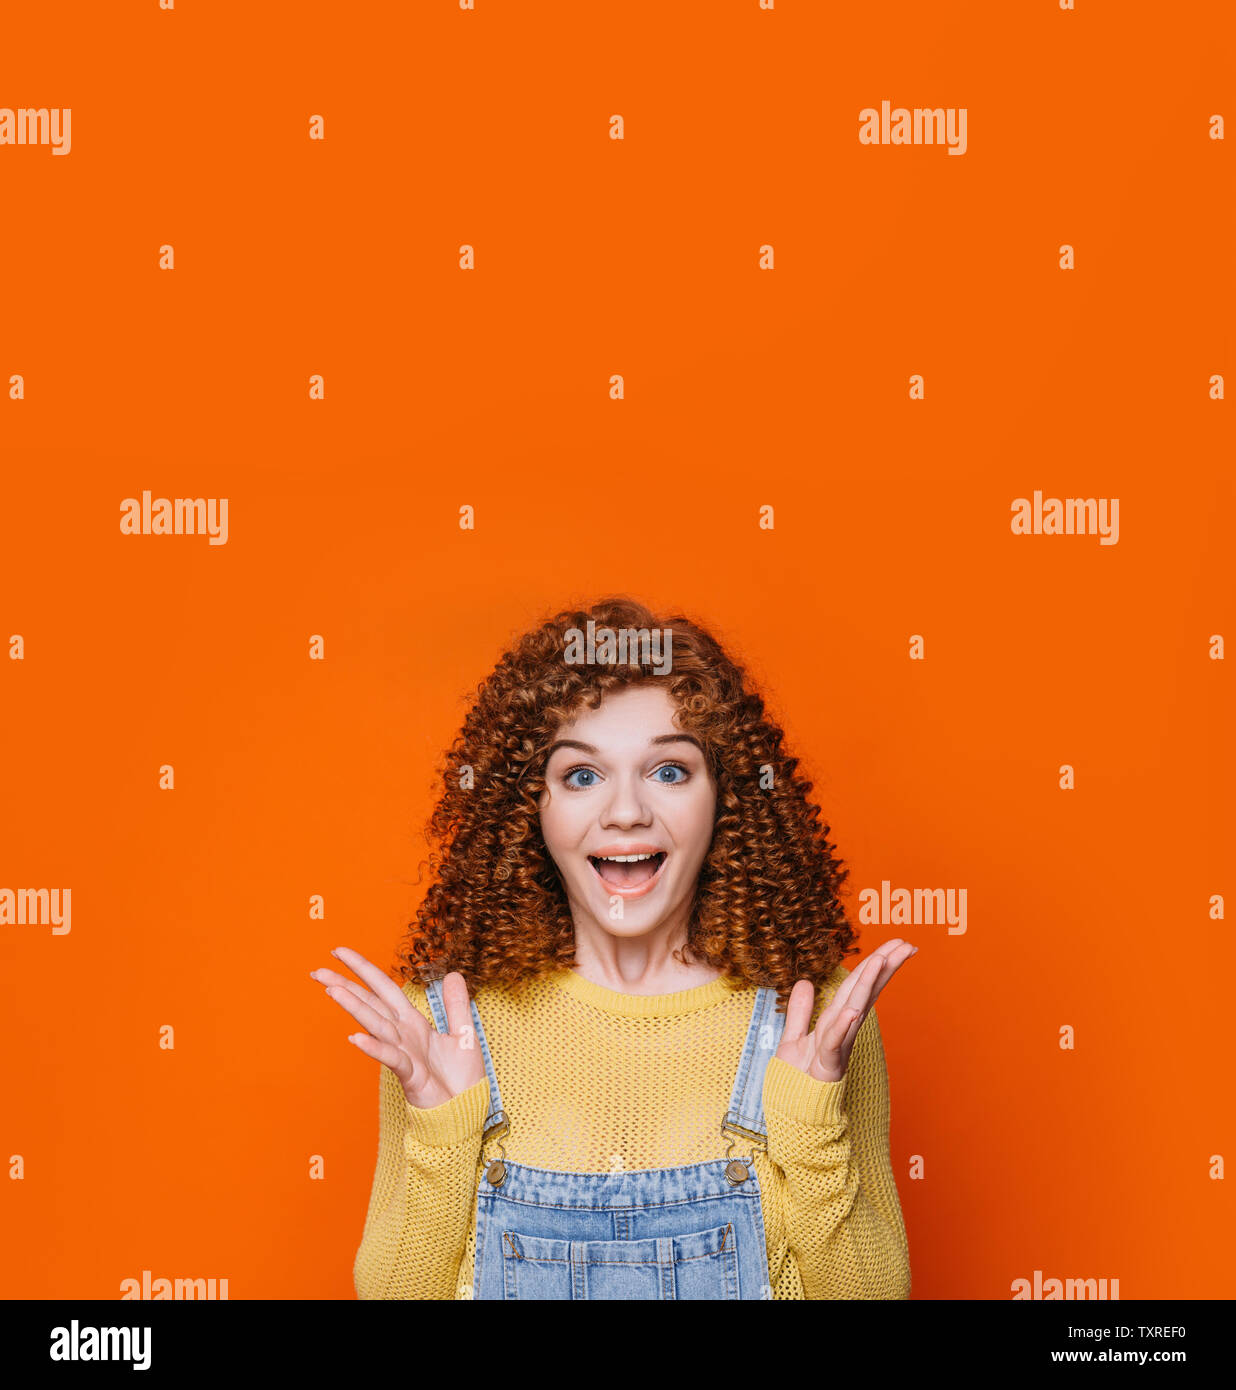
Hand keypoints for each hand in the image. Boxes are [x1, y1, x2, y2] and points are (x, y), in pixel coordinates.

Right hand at [310, 947, 485, 1108]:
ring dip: (354, 1007)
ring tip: (331, 990)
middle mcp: (403, 1034)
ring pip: (376, 1024)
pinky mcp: (409, 1074)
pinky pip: (391, 1057)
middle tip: (316, 970)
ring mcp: (403, 1053)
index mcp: (413, 1022)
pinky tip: (355, 1037)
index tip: (340, 952)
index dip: (364, 969)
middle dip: (345, 984)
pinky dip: (374, 1047)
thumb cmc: (461, 1079)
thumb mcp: (464, 1033)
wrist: (466, 1112)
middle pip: (370, 1003)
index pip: (384, 988)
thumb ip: (456, 1004)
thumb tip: (453, 973)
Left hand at [776, 938, 916, 1084]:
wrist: (791, 1113)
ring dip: (867, 984)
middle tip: (907, 944)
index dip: (877, 964)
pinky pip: (834, 1042)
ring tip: (881, 960)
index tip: (898, 944)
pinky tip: (853, 1010)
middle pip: (865, 991)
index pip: (860, 986)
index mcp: (837, 1021)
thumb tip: (805, 982)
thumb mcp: (794, 1036)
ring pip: (853, 1009)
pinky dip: (843, 1026)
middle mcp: (843, 1030)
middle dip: (884, 966)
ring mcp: (838, 1046)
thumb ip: (800, 1010)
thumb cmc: (797, 1078)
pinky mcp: (827, 1066)